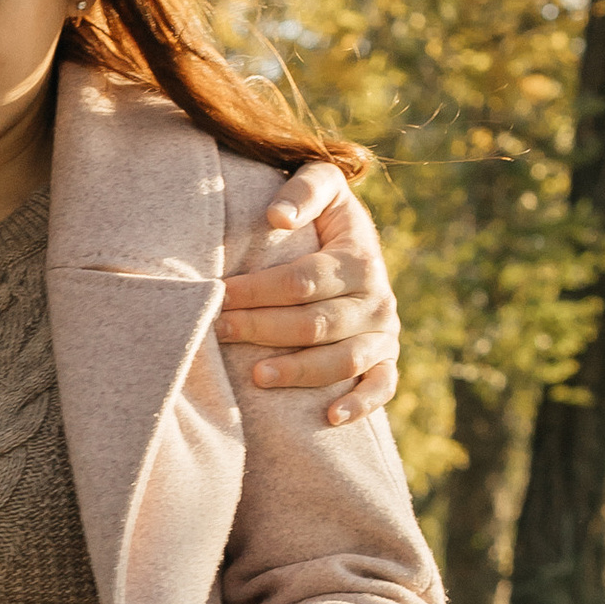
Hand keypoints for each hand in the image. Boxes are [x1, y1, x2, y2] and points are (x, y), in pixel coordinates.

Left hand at [215, 157, 399, 424]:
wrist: (355, 246)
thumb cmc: (324, 217)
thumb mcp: (323, 186)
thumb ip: (304, 188)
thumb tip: (277, 218)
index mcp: (361, 258)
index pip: (305, 281)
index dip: (259, 290)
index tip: (219, 296)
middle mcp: (378, 299)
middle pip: (317, 324)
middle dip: (264, 329)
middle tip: (219, 331)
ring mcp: (384, 335)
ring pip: (343, 361)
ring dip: (299, 371)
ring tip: (256, 376)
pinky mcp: (386, 362)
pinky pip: (381, 389)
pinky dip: (359, 405)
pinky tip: (328, 417)